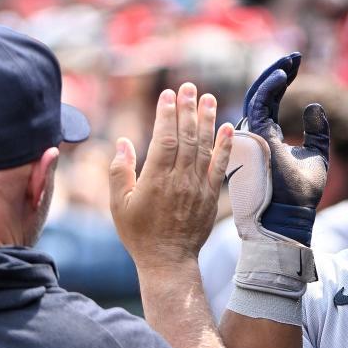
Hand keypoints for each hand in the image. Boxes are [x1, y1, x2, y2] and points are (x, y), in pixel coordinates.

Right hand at [109, 82, 233, 268]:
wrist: (168, 260)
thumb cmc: (139, 234)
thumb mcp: (119, 204)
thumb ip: (120, 172)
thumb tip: (123, 142)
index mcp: (156, 179)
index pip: (164, 139)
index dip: (167, 115)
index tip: (168, 95)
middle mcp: (180, 179)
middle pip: (187, 137)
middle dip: (188, 110)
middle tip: (189, 87)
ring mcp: (198, 186)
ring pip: (205, 147)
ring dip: (207, 121)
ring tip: (209, 98)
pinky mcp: (211, 195)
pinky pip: (221, 166)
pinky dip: (226, 146)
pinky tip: (228, 127)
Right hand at [235, 53, 329, 243]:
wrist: (291, 217)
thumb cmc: (300, 195)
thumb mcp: (316, 156)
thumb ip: (316, 131)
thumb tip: (314, 106)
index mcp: (267, 135)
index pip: (271, 100)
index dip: (283, 80)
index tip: (296, 63)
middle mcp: (256, 132)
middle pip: (262, 93)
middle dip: (278, 72)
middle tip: (295, 56)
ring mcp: (252, 134)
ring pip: (257, 95)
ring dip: (274, 75)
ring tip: (291, 61)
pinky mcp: (254, 137)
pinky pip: (257, 105)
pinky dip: (269, 88)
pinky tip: (283, 76)